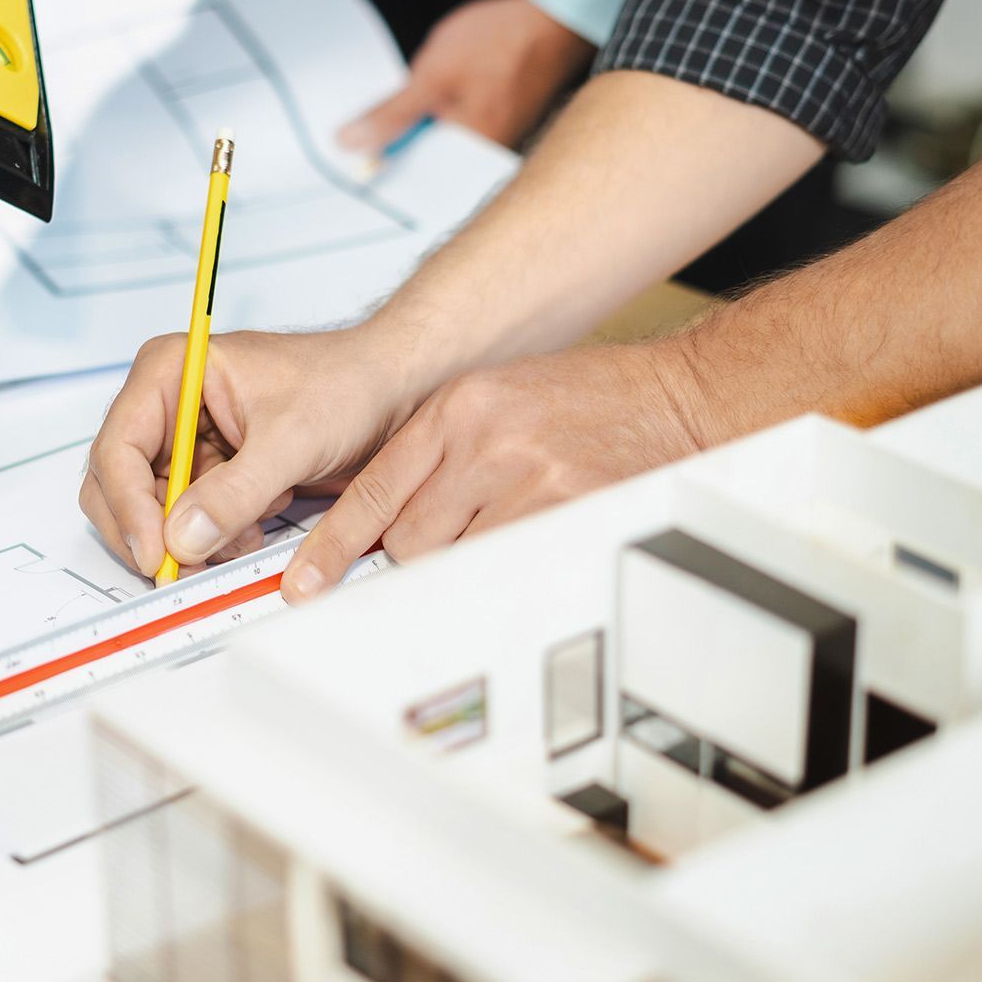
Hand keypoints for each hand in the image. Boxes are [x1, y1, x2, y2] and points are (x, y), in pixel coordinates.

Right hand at [80, 327, 423, 580]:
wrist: (394, 389)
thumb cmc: (348, 384)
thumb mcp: (292, 439)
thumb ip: (235, 491)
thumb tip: (182, 538)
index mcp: (170, 370)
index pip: (119, 448)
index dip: (129, 507)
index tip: (156, 554)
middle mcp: (169, 403)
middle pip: (121, 484)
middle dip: (155, 529)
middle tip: (186, 568)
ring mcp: (190, 439)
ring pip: (156, 510)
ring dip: (195, 536)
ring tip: (250, 530)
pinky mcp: (214, 470)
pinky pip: (192, 519)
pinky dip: (220, 535)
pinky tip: (261, 522)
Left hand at [283, 343, 707, 600]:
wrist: (675, 398)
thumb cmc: (590, 403)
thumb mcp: (497, 403)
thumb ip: (440, 455)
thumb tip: (386, 524)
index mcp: (457, 409)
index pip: (372, 491)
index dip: (332, 547)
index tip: (306, 583)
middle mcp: (483, 439)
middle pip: (404, 537)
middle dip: (417, 555)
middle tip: (451, 544)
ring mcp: (525, 476)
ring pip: (452, 560)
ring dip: (466, 563)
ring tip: (505, 532)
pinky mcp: (565, 509)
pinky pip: (505, 568)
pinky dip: (508, 571)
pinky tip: (531, 543)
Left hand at [339, 0, 593, 154]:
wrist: (554, 20)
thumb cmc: (501, 42)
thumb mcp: (431, 76)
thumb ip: (390, 116)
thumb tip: (350, 144)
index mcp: (468, 159)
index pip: (408, 183)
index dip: (375, 163)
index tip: (352, 148)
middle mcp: (484, 165)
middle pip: (423, 169)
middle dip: (399, 142)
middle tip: (402, 107)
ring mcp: (493, 150)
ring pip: (437, 149)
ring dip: (421, 127)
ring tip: (437, 92)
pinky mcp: (496, 133)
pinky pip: (455, 136)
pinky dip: (441, 117)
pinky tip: (450, 92)